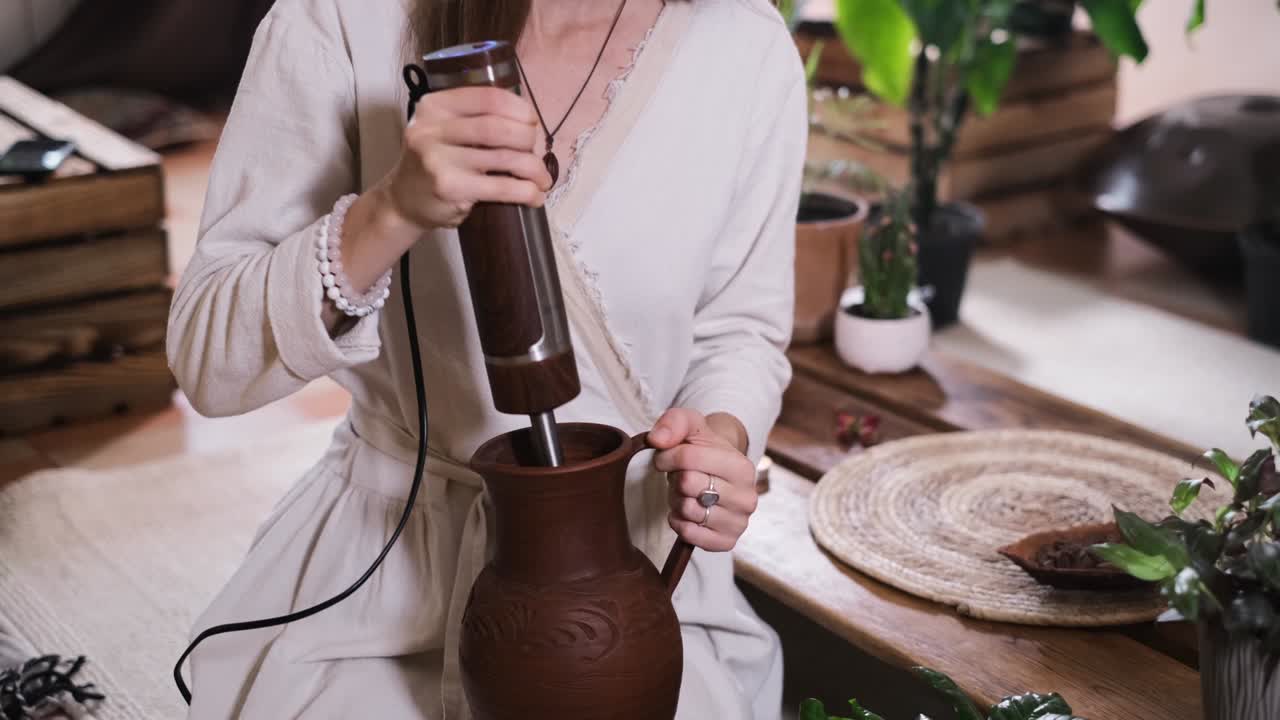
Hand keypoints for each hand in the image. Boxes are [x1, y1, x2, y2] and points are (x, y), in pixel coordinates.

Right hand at [381, 86, 553, 230]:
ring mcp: (439, 160)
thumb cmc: (434, 162)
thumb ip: (474, 118)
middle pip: (498, 127)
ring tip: (542, 178)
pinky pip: (501, 187)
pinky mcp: (450, 188)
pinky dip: (526, 191)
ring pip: (505, 157)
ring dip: (533, 168)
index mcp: (434, 106)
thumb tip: (528, 120)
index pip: (488, 97)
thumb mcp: (442, 129)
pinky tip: (535, 196)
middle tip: (536, 151)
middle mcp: (432, 129)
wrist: (403, 202)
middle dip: (528, 139)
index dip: (519, 108)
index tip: (532, 122)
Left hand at [649, 408, 758, 551]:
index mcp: (742, 466)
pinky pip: (690, 535)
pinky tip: (685, 512)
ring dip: (677, 501)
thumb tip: (657, 439)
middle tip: (681, 477)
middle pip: (688, 484)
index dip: (666, 456)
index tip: (664, 457)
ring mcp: (739, 522)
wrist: (717, 472)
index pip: (689, 458)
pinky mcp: (727, 542)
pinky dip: (679, 523)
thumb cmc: (702, 448)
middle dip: (675, 479)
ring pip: (687, 510)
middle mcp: (747, 497)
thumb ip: (673, 422)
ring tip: (686, 493)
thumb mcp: (691, 424)